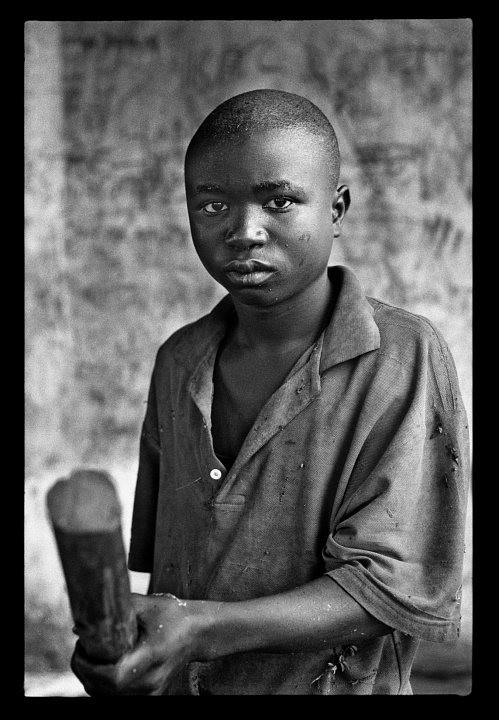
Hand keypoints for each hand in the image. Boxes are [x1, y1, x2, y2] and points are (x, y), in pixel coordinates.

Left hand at [71, 592, 200, 694]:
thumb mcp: (147, 605)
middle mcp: (151, 680)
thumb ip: (116, 610)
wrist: (198, 634)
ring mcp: (151, 692)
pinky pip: (117, 698)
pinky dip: (103, 687)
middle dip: (85, 672)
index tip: (81, 649)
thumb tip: (81, 624)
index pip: (113, 677)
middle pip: (104, 690)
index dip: (89, 667)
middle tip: (81, 650)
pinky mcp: (150, 696)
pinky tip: (103, 668)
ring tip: (90, 657)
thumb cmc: (173, 616)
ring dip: (91, 681)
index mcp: (152, 655)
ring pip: (107, 697)